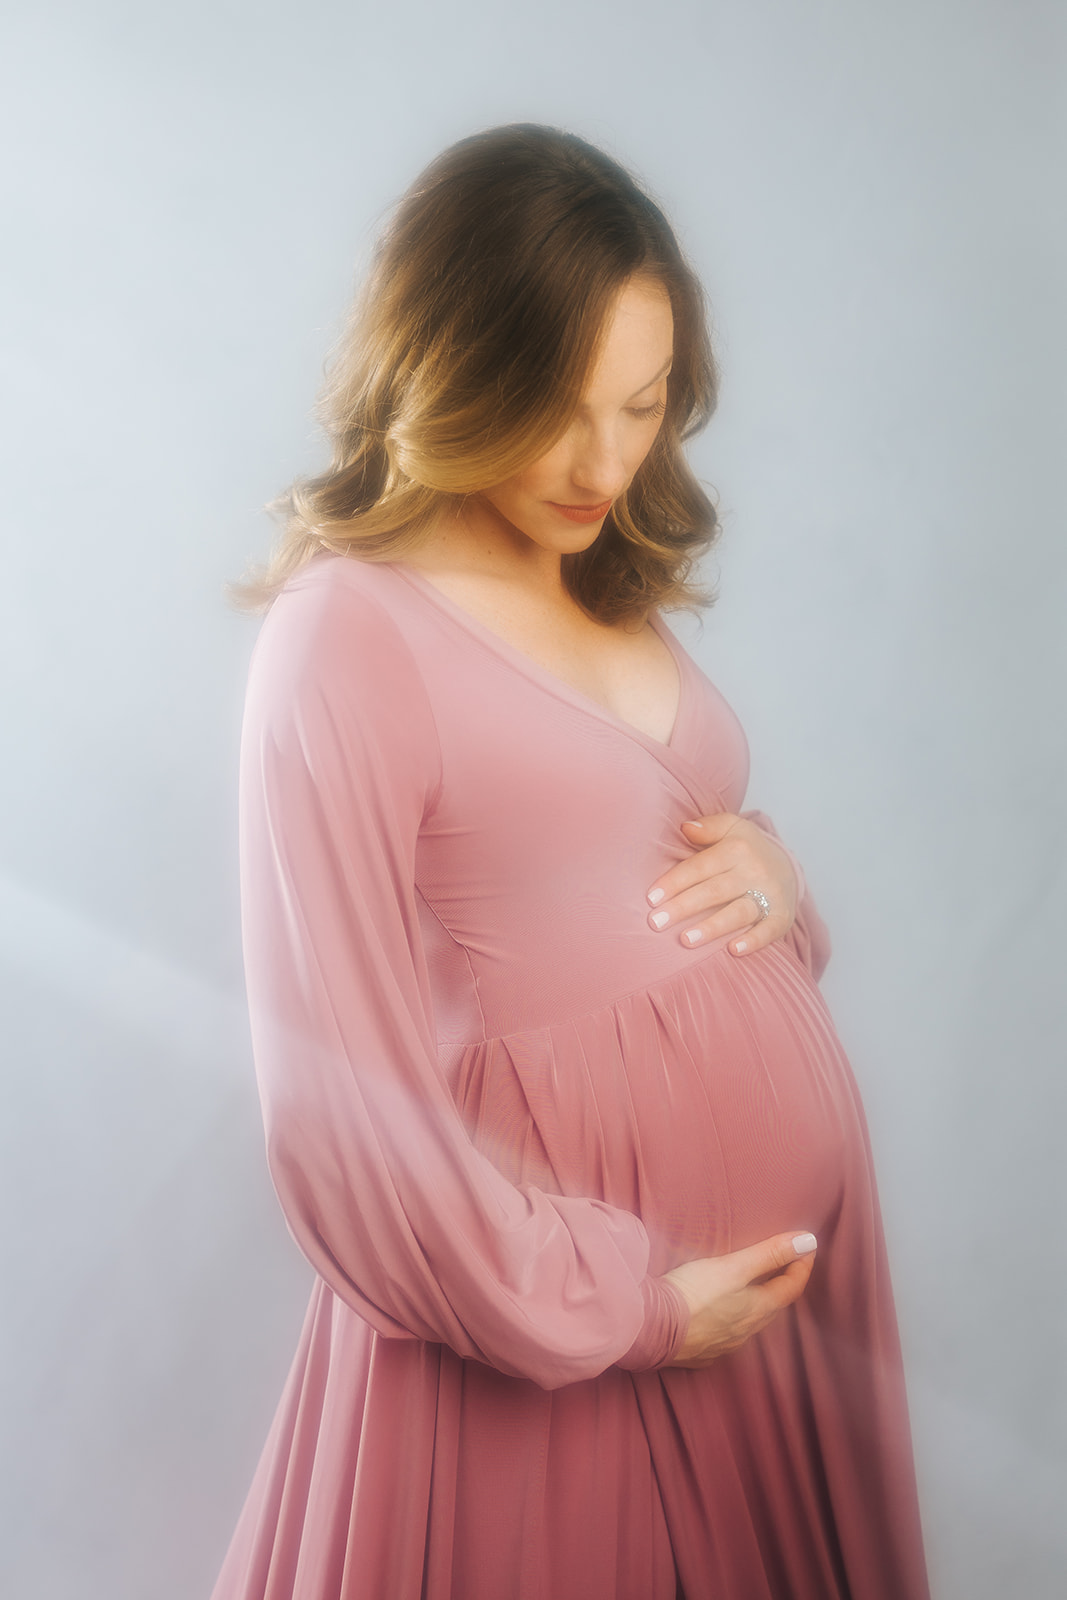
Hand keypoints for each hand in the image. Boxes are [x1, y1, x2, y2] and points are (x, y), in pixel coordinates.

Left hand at [645, 812, 797, 955]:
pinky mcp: (782, 916)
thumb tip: (685, 827)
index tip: (652, 898)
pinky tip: (733, 950)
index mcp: (737, 848)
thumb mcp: (731, 828)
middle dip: (684, 907)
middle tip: (657, 923)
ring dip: (712, 927)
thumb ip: (708, 827)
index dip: (675, 882)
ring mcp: (770, 895)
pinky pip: (769, 930)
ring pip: (738, 912)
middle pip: (714, 891)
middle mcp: (755, 871)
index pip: (700, 867)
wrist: (787, 866)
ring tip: (686, 940)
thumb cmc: (746, 849)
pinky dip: (753, 941)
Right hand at [662, 1231, 817, 1366]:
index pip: (790, 1288)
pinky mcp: (702, 1353)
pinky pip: (727, 1337)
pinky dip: (733, 1321)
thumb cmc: (692, 1293)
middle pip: (772, 1306)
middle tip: (785, 1263)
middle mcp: (746, 1332)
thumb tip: (808, 1240)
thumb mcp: (732, 1267)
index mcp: (757, 1310)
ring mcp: (724, 1346)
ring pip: (750, 1323)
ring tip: (754, 1286)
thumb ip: (768, 1253)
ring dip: (757, 1304)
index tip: (807, 1247)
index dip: (802, 1266)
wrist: (649, 1329)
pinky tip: (722, 1315)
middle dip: (782, 1284)